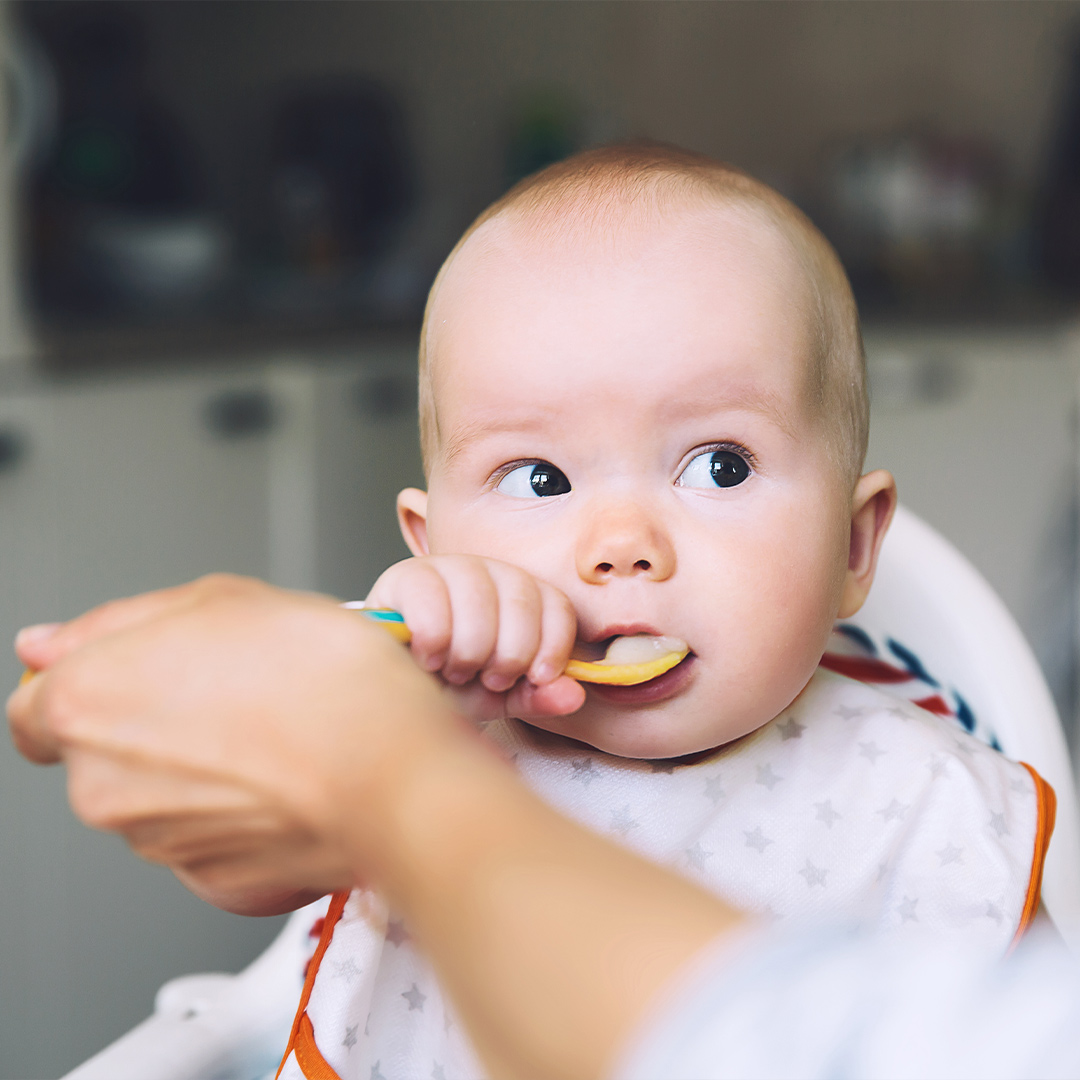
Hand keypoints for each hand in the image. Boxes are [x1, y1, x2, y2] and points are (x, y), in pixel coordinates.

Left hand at [7, 574, 471, 905]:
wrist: (393, 767)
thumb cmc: (321, 677)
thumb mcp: (222, 598)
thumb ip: (118, 621)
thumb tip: (46, 645)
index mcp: (86, 704)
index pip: (34, 706)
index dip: (90, 684)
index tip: (140, 676)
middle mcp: (103, 785)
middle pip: (105, 753)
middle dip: (158, 724)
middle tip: (237, 689)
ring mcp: (159, 843)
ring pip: (163, 799)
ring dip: (205, 769)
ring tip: (279, 730)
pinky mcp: (215, 883)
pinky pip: (213, 841)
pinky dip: (242, 816)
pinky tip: (290, 779)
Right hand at [365, 555, 584, 720]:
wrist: (394, 685)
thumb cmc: (450, 684)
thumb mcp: (500, 696)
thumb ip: (538, 696)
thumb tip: (574, 695)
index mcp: (522, 593)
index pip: (557, 605)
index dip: (551, 647)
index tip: (533, 678)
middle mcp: (489, 570)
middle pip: (521, 604)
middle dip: (507, 657)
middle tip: (484, 677)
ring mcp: (447, 566)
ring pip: (478, 601)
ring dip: (468, 651)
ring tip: (453, 670)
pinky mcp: (406, 576)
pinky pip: (431, 601)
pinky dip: (434, 641)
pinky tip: (427, 658)